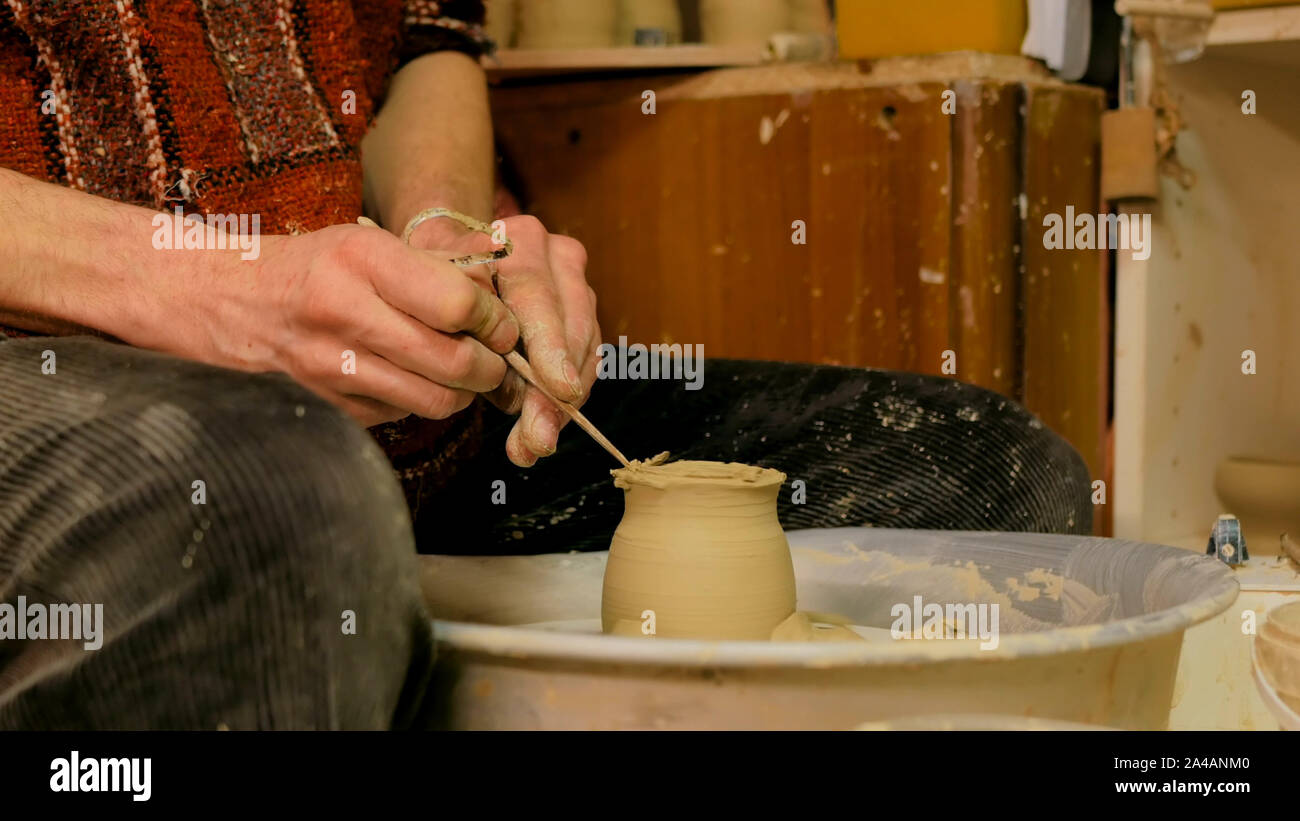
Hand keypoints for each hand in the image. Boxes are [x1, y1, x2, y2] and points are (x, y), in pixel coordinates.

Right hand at [168, 224, 518, 426]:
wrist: (220, 302)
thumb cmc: (308, 267)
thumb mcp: (365, 242)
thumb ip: (433, 266)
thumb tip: (500, 285)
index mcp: (361, 261)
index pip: (458, 303)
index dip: (495, 319)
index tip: (502, 323)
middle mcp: (345, 314)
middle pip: (455, 362)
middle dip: (491, 366)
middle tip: (495, 357)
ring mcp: (333, 368)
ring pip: (435, 400)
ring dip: (463, 392)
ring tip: (464, 372)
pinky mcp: (329, 406)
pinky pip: (402, 414)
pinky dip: (420, 401)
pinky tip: (413, 379)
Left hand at [410, 214, 599, 466]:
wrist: (454, 257)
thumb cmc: (440, 281)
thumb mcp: (439, 300)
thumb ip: (470, 341)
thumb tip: (513, 398)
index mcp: (515, 239)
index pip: (538, 294)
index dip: (550, 346)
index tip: (560, 390)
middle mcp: (555, 254)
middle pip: (573, 325)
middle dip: (558, 390)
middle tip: (541, 436)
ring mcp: (576, 281)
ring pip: (586, 346)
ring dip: (564, 402)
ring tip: (536, 442)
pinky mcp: (584, 309)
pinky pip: (586, 357)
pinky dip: (567, 396)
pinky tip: (545, 425)